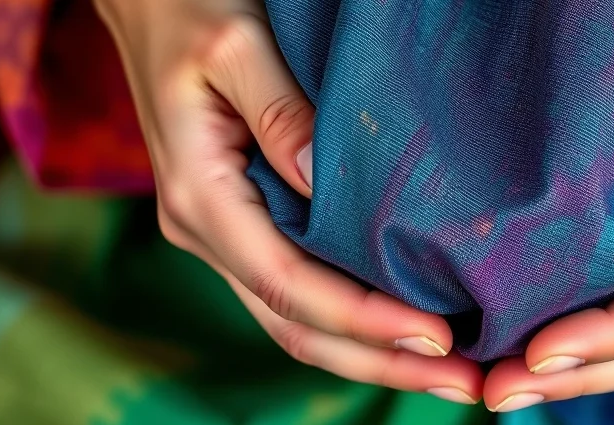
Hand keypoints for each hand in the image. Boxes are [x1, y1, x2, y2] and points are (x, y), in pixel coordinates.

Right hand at [93, 0, 482, 403]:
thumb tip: (326, 182)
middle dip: (381, 362)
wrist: (148, 4)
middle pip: (297, 325)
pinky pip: (298, 291)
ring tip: (449, 373)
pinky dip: (353, 321)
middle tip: (466, 382)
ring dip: (372, 355)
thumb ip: (280, 112)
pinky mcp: (247, 224)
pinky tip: (404, 328)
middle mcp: (208, 231)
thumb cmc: (189, 11)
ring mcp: (225, 233)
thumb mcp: (235, 46)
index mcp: (201, 197)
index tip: (438, 337)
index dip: (365, 321)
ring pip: (297, 321)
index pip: (289, 285)